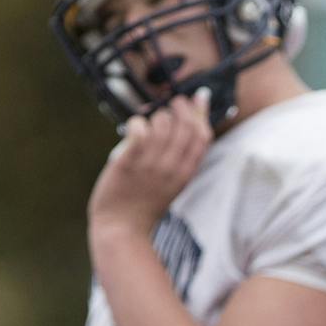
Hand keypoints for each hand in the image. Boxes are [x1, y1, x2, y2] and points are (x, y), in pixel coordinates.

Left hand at [87, 89, 211, 238]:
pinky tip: (134, 128)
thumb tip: (180, 130)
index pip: (202, 136)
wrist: (123, 228)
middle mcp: (171, 167)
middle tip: (171, 102)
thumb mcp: (172, 184)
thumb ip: (179, 160)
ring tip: (148, 122)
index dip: (201, 112)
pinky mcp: (129, 162)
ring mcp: (151, 164)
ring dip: (155, 116)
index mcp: (185, 173)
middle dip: (179, 106)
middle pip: (185, 126)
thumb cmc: (144, 206)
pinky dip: (137, 123)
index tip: (198, 97)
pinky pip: (139, 130)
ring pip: (162, 123)